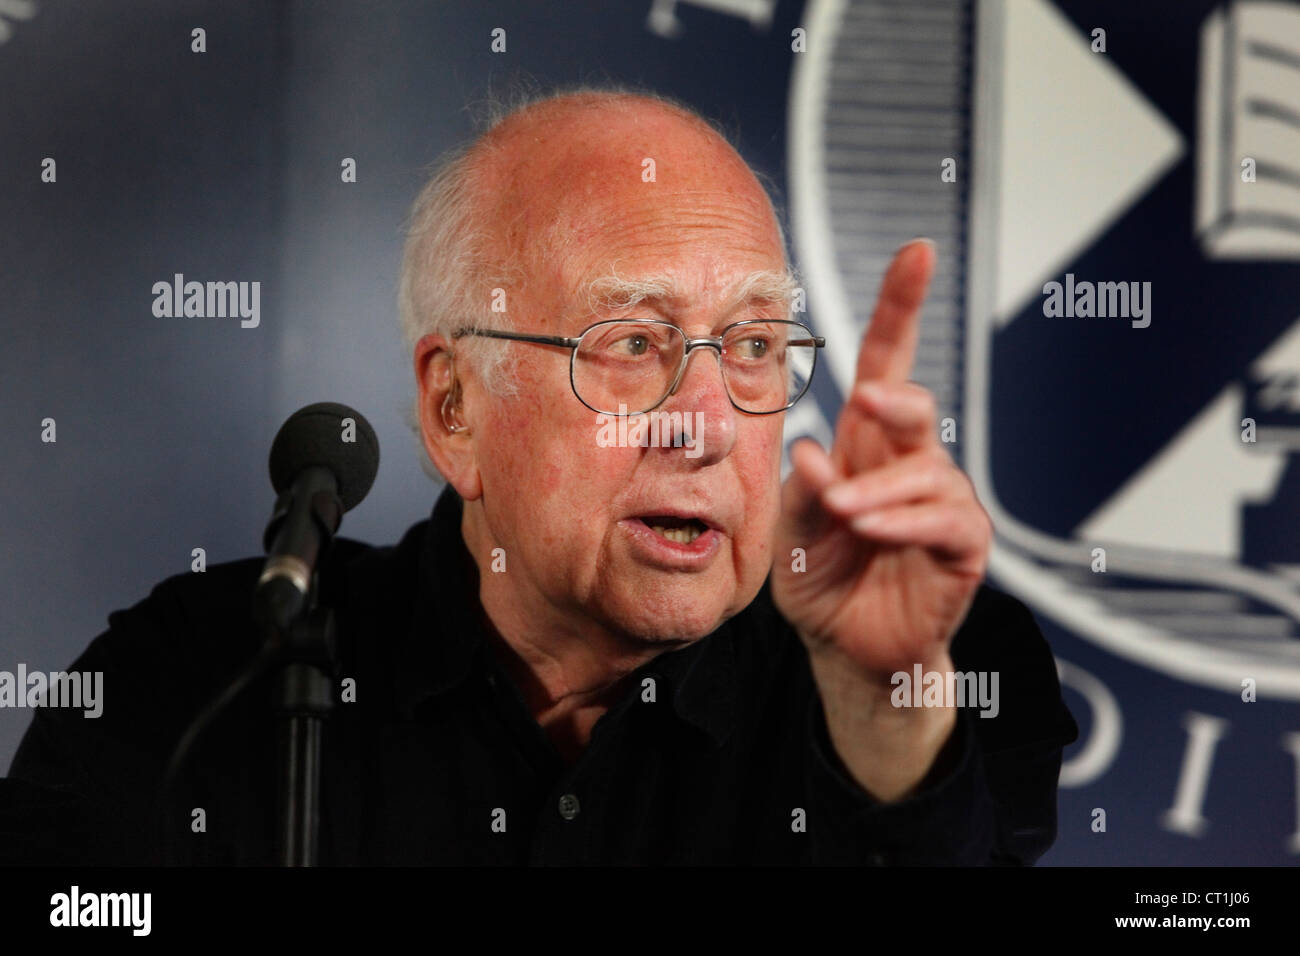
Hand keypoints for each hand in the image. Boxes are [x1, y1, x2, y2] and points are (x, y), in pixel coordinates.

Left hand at [771, 239, 990, 682]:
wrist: (849, 650)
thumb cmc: (822, 579)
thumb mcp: (790, 535)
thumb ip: (798, 494)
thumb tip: (814, 451)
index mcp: (865, 444)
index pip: (885, 363)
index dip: (900, 308)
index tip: (916, 252)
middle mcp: (907, 462)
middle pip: (917, 402)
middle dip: (896, 396)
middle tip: (865, 401)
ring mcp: (941, 502)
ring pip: (926, 471)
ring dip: (879, 489)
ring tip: (843, 515)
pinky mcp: (963, 546)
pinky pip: (944, 520)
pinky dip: (905, 522)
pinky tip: (872, 529)